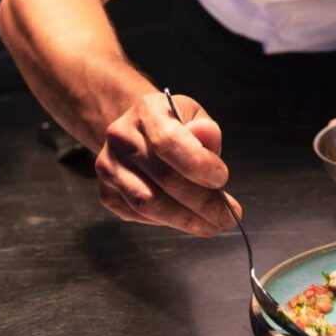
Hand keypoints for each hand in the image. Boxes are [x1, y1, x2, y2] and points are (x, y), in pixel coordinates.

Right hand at [95, 91, 239, 235]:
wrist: (140, 132)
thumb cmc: (173, 124)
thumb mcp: (195, 116)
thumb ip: (206, 130)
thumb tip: (208, 137)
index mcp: (146, 111)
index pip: (168, 141)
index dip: (198, 164)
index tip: (222, 179)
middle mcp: (121, 137)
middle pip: (163, 178)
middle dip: (202, 202)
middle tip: (228, 215)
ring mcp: (110, 167)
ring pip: (149, 203)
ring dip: (186, 220)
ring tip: (214, 224)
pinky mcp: (107, 193)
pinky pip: (140, 215)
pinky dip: (168, 221)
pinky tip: (188, 219)